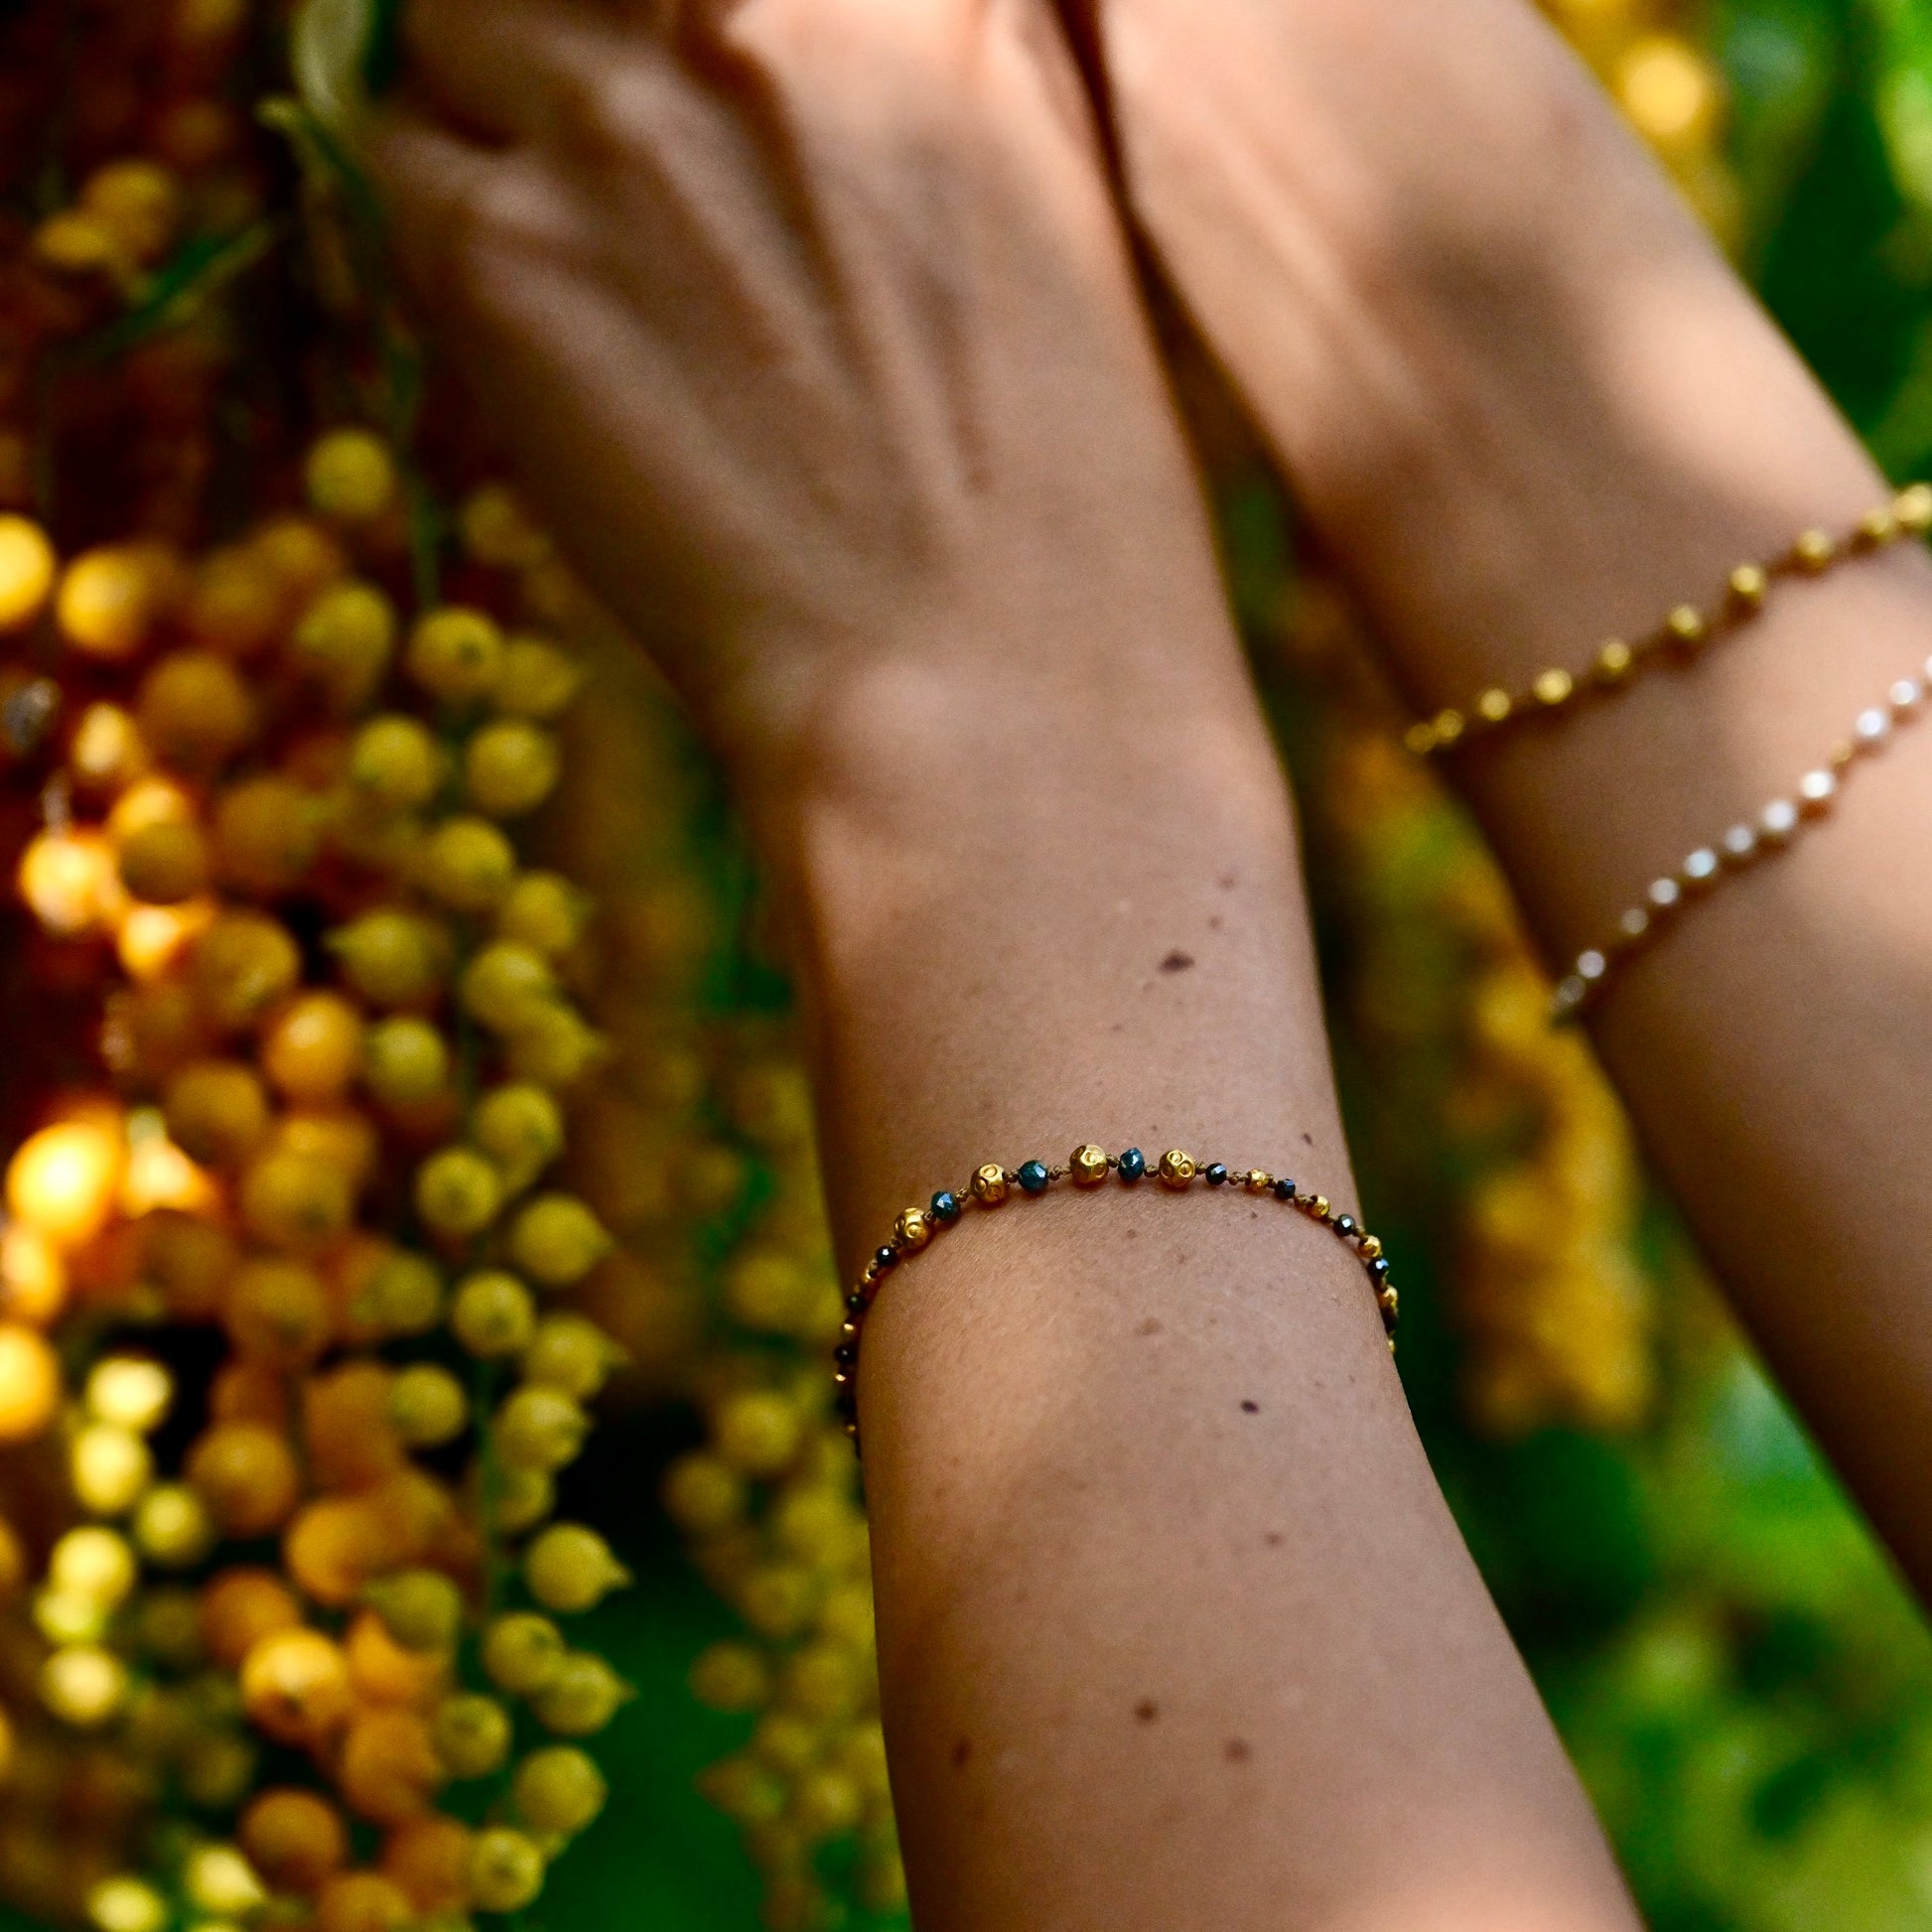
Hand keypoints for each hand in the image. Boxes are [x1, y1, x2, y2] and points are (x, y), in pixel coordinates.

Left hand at [374, 0, 1225, 790]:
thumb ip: (921, 86)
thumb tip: (781, 53)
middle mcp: (765, 11)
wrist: (986, 703)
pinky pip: (397, 158)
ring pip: (466, 20)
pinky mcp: (503, 253)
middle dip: (591, 34)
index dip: (687, 19)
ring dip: (499, 110)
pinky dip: (446, 225)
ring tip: (567, 243)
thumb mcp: (1052, 236)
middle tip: (619, 156)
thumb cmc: (1057, 523)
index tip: (683, 68)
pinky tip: (530, 327)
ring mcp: (623, 123)